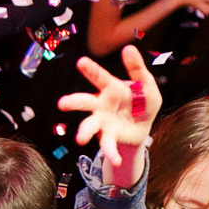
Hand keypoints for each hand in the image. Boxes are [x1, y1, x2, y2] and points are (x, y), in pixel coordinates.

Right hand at [57, 46, 161, 188]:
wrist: (143, 125)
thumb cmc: (141, 100)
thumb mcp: (146, 84)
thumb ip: (137, 68)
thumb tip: (128, 47)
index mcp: (110, 89)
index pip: (99, 77)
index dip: (90, 70)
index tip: (81, 62)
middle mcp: (101, 105)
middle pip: (85, 101)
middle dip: (73, 102)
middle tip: (62, 104)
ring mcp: (102, 122)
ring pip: (90, 125)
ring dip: (84, 131)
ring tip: (79, 139)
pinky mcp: (109, 137)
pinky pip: (107, 145)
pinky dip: (111, 153)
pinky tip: (116, 160)